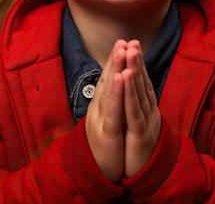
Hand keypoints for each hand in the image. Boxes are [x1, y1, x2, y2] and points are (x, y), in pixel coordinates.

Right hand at [85, 40, 126, 181]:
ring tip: (122, 49)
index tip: (122, 43)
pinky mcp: (107, 132)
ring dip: (116, 67)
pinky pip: (112, 109)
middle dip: (115, 58)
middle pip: (107, 80)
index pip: (108, 80)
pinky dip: (115, 92)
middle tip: (122, 39)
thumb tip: (111, 89)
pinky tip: (119, 77)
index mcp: (101, 107)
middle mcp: (98, 109)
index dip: (114, 61)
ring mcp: (101, 119)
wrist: (92, 175)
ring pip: (109, 90)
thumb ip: (108, 106)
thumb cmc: (101, 149)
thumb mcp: (105, 124)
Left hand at [121, 40, 160, 177]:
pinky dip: (128, 92)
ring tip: (130, 51)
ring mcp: (146, 122)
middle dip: (137, 60)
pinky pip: (133, 110)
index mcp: (146, 110)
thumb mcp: (139, 127)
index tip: (131, 44)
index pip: (141, 82)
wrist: (151, 178)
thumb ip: (138, 109)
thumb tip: (135, 93)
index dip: (137, 63)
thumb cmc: (141, 151)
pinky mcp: (140, 133)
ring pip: (139, 92)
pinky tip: (125, 77)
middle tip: (133, 40)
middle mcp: (149, 112)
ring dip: (135, 70)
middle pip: (142, 83)